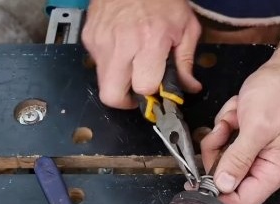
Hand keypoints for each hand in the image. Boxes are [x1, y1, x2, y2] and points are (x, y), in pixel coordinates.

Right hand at [81, 0, 201, 108]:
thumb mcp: (186, 27)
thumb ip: (186, 62)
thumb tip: (190, 88)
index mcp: (151, 41)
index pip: (144, 87)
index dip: (152, 94)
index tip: (158, 91)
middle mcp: (122, 43)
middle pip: (111, 95)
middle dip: (126, 100)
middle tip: (139, 91)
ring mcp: (101, 40)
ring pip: (102, 82)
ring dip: (118, 81)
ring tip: (133, 66)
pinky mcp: (89, 36)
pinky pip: (97, 63)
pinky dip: (111, 64)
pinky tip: (124, 50)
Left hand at [200, 63, 279, 203]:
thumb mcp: (257, 127)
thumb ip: (238, 159)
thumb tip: (223, 186)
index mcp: (274, 171)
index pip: (243, 203)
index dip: (218, 197)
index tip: (198, 185)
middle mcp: (265, 166)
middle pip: (227, 180)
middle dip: (218, 154)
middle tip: (222, 132)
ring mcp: (255, 152)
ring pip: (222, 158)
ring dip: (222, 135)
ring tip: (235, 117)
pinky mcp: (247, 140)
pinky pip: (224, 141)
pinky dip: (226, 124)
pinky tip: (238, 112)